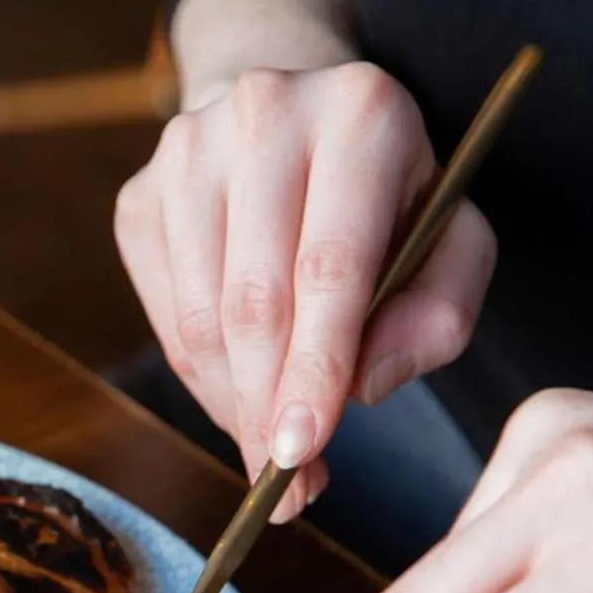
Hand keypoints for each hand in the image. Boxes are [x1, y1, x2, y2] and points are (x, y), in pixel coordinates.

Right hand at [113, 62, 497, 517]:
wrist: (294, 120)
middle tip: (285, 479)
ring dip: (230, 403)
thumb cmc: (387, 198)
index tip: (303, 453)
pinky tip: (238, 390)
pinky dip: (200, 375)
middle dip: (266, 406)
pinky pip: (164, 316)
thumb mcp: (452, 240)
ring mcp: (186, 152)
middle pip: (253, 302)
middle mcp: (264, 113)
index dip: (314, 370)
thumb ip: (441, 314)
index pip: (329, 265)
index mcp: (360, 114)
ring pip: (199, 318)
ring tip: (267, 446)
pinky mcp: (139, 195)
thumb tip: (363, 387)